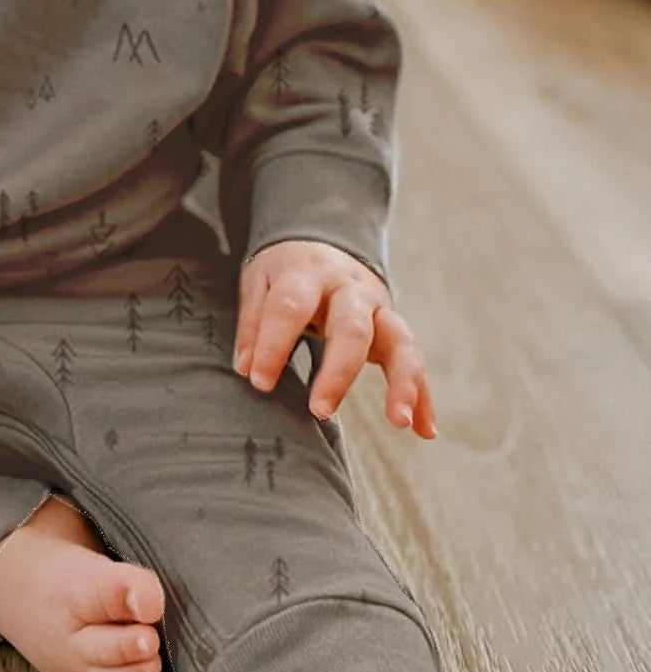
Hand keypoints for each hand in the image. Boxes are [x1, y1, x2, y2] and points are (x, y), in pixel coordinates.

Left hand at [232, 239, 436, 437]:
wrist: (324, 241)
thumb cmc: (285, 272)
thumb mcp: (259, 282)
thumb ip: (253, 324)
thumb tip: (247, 369)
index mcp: (307, 273)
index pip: (291, 307)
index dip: (274, 345)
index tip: (259, 382)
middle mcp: (349, 288)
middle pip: (352, 326)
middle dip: (338, 371)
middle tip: (320, 410)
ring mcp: (378, 307)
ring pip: (399, 341)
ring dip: (403, 381)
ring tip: (399, 420)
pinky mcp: (394, 327)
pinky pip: (414, 361)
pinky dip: (422, 396)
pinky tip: (424, 430)